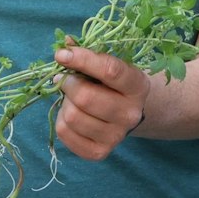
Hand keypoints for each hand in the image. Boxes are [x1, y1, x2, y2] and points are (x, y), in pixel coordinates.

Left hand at [53, 45, 153, 160]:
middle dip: (68, 84)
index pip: (109, 70)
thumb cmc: (112, 84)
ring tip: (72, 99)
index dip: (82, 59)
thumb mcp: (107, 65)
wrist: (126, 114)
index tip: (61, 54)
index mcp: (137, 86)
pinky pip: (64, 133)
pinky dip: (61, 120)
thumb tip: (64, 45)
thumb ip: (87, 54)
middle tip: (66, 79)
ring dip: (65, 103)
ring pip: (72, 116)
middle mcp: (130, 114)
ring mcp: (116, 136)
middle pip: (85, 97)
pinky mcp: (99, 152)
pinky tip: (72, 115)